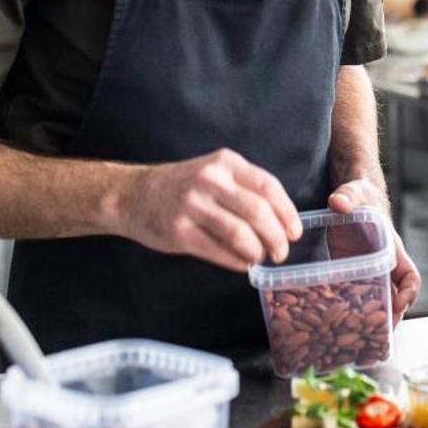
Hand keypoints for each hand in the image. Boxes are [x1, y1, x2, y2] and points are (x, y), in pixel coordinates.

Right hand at [116, 148, 301, 273]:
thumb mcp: (214, 173)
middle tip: (281, 252)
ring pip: (241, 234)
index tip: (295, 231)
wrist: (133, 195)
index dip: (287, 213)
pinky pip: (220, 251)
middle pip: (258, 212)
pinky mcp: (180, 233)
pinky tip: (243, 263)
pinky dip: (238, 262)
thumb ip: (244, 189)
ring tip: (262, 257)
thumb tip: (281, 222)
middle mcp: (210, 181)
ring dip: (259, 252)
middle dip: (277, 237)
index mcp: (225, 163)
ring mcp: (192, 206)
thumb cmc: (182, 186)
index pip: (268, 187)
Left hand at [328, 178, 420, 322]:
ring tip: (364, 343)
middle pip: (396, 299)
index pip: (411, 277)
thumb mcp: (354, 194)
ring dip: (374, 323)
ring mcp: (368, 275)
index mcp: (392, 250)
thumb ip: (349, 197)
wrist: (349, 201)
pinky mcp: (352, 278)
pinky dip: (354, 315)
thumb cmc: (359, 197)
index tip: (400, 304)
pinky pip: (358, 301)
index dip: (409, 293)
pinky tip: (340, 328)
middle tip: (380, 336)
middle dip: (391, 319)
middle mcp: (384, 267)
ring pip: (378, 305)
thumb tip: (340, 202)